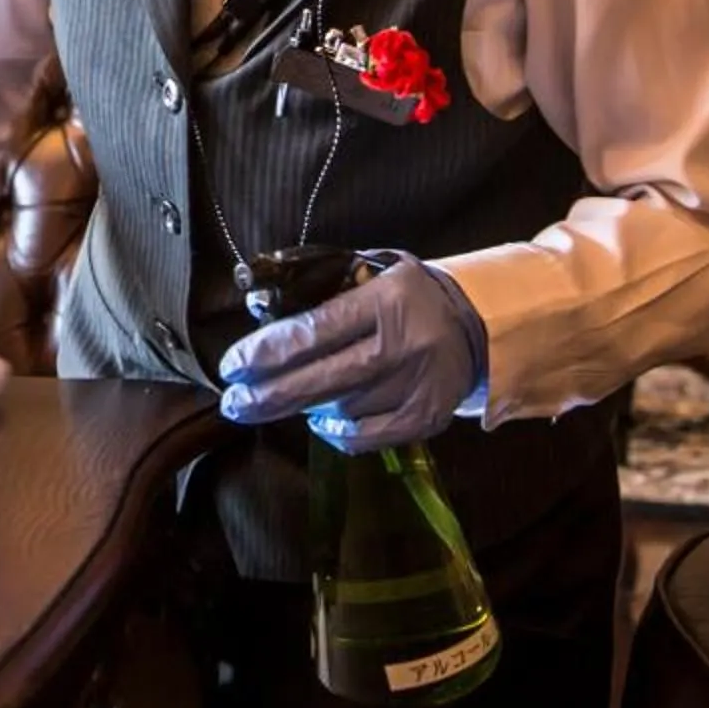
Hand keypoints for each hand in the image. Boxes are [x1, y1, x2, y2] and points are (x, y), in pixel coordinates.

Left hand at [214, 255, 484, 446]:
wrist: (475, 324)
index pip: (314, 331)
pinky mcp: (426, 417)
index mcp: (384, 301)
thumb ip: (321, 287)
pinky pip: (368, 436)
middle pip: (322, 379)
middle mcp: (403, 345)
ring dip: (300, 408)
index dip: (267, 352)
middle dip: (269, 394)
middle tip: (234, 403)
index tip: (233, 365)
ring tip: (270, 402)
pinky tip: (318, 422)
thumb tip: (261, 311)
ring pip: (342, 409)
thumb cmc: (405, 296)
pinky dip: (338, 434)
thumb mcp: (370, 271)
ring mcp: (416, 385)